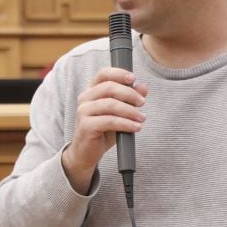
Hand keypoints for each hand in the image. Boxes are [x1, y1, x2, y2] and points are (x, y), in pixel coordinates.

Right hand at [61, 68, 147, 193]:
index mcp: (92, 91)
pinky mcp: (86, 126)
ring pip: (110, 104)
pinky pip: (109, 121)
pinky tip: (136, 127)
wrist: (86, 153)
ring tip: (142, 118)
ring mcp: (83, 111)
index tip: (134, 78)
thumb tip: (143, 87)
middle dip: (129, 93)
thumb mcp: (119, 113)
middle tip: (142, 102)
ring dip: (130, 110)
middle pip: (109, 87)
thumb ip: (130, 99)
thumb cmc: (103, 131)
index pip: (103, 74)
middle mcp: (85, 98)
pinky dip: (125, 123)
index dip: (119, 73)